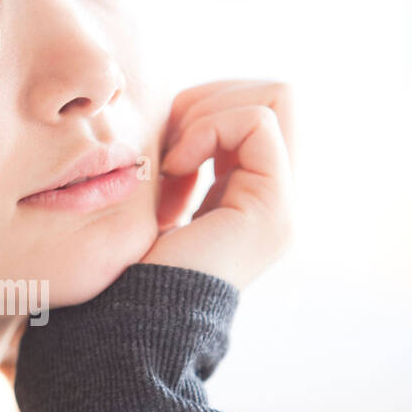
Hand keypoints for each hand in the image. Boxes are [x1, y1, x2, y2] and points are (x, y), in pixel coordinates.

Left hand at [140, 79, 295, 290]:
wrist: (131, 317)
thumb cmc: (128, 262)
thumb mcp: (161, 191)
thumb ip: (188, 154)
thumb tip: (187, 107)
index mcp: (254, 192)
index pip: (260, 104)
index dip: (206, 104)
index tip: (163, 144)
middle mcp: (278, 196)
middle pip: (276, 94)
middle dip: (212, 99)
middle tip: (168, 141)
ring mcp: (282, 202)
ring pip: (276, 97)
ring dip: (209, 112)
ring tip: (172, 158)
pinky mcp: (273, 207)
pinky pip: (257, 121)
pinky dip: (208, 129)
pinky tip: (176, 169)